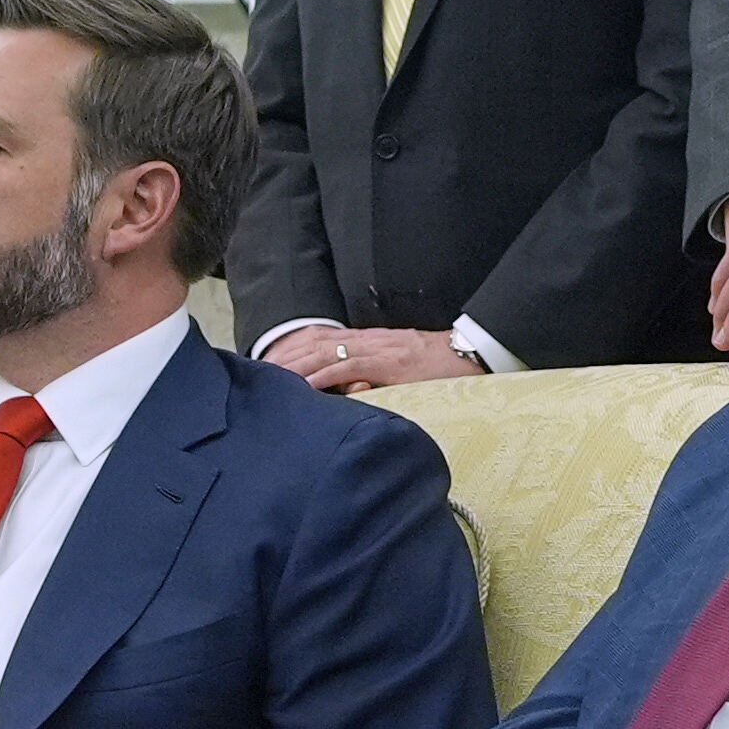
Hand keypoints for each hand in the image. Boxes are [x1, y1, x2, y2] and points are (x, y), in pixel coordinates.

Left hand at [267, 324, 470, 390]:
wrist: (471, 352)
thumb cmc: (438, 364)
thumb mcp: (398, 367)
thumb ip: (372, 374)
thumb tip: (350, 390)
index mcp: (368, 340)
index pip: (320, 339)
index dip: (292, 349)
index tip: (268, 362)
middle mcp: (368, 340)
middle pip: (315, 343)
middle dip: (285, 357)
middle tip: (257, 373)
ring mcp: (378, 350)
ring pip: (326, 353)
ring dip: (296, 366)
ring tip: (272, 379)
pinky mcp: (390, 363)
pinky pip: (350, 368)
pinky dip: (324, 376)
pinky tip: (306, 386)